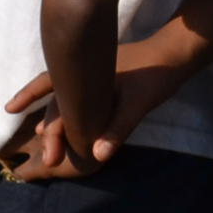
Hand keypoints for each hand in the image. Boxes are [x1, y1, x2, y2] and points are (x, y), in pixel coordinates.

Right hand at [0, 36, 191, 179]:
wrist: (173, 52)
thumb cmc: (157, 76)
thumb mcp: (139, 104)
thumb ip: (118, 129)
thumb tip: (96, 156)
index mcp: (87, 77)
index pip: (62, 110)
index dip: (55, 136)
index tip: (51, 161)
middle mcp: (83, 72)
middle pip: (58, 103)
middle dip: (51, 131)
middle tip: (47, 161)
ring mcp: (90, 72)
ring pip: (62, 93)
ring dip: (49, 112)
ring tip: (39, 133)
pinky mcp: (99, 74)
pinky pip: (74, 87)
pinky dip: (64, 98)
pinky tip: (63, 110)